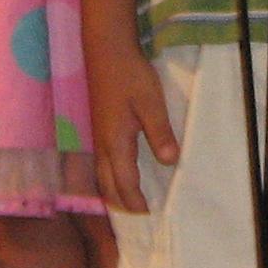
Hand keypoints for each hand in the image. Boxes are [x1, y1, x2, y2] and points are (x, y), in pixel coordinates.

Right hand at [88, 43, 178, 212]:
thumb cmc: (130, 75)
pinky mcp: (98, 127)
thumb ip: (160, 132)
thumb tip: (170, 163)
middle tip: (139, 217)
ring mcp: (97, 136)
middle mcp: (102, 145)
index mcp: (115, 143)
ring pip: (101, 175)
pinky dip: (110, 177)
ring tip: (129, 202)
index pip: (124, 183)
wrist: (106, 50)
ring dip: (114, 192)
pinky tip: (120, 173)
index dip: (136, 202)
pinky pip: (101, 164)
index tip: (149, 216)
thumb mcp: (150, 102)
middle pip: (108, 185)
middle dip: (121, 204)